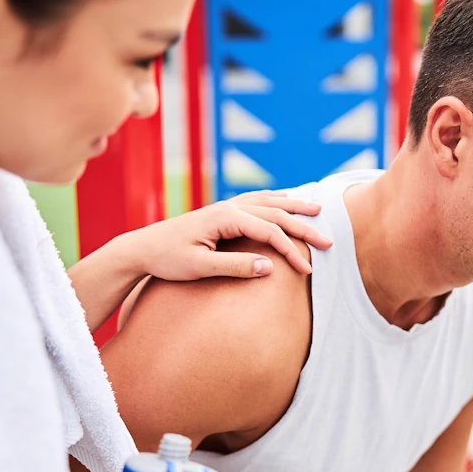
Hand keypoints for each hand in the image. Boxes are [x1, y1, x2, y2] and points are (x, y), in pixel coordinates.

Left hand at [128, 191, 330, 280]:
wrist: (142, 248)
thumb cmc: (168, 260)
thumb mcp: (201, 268)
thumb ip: (236, 266)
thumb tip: (270, 267)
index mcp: (226, 217)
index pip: (270, 232)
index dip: (291, 251)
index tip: (307, 271)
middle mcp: (228, 207)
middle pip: (276, 213)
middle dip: (305, 227)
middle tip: (330, 242)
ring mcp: (225, 207)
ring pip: (268, 202)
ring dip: (294, 207)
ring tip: (318, 210)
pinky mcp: (221, 212)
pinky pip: (256, 201)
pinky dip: (275, 201)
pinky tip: (285, 202)